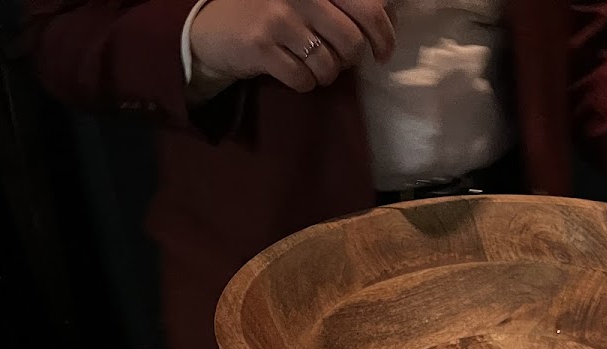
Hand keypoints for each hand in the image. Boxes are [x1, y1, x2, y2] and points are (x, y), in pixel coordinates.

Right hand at [190, 0, 394, 93]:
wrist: (215, 27)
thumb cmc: (274, 13)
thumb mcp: (310, 0)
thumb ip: (346, 5)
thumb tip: (391, 18)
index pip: (369, 7)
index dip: (384, 35)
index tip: (382, 53)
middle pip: (353, 43)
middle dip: (350, 60)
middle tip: (339, 61)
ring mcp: (279, 17)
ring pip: (329, 65)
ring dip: (325, 75)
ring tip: (310, 65)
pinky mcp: (261, 45)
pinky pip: (304, 80)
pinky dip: (303, 83)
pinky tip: (291, 71)